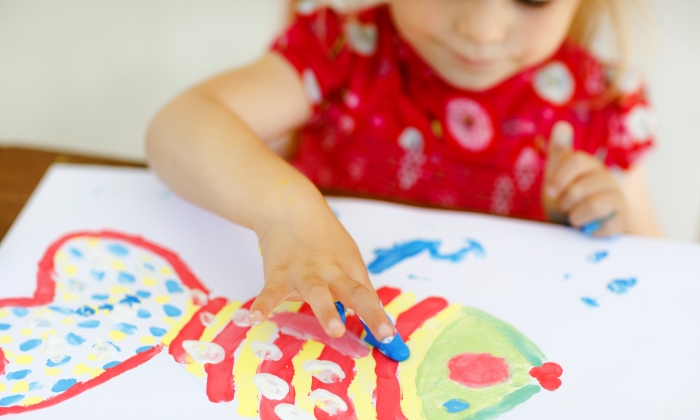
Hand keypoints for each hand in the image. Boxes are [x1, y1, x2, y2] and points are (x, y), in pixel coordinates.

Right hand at [248, 199, 394, 340]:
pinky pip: (270, 292)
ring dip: (326, 310)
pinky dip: (262, 304)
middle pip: (354, 291)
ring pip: (317, 292)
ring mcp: (304, 273)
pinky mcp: (278, 273)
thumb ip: (357, 288)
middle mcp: (331, 272)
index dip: (379, 318)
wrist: (290, 208)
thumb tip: (371, 316)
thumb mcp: (347, 259)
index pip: (368, 297)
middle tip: (382, 332)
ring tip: (335, 328)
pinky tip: (256, 318)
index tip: (390, 338)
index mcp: (350, 271)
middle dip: (368, 311)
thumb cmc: (324, 241)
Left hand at [543, 121, 628, 235]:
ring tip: (574, 218)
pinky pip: (606, 225)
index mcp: (589, 164)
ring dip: (576, 216)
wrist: (578, 224)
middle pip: (580, 188)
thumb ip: (559, 152)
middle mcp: (606, 178)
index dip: (560, 178)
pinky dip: (590, 230)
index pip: (577, 161)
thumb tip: (562, 125)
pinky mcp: (622, 219)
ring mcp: (617, 198)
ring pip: (594, 205)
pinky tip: (588, 227)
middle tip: (564, 207)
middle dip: (565, 203)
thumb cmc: (566, 196)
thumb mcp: (556, 174)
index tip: (550, 192)